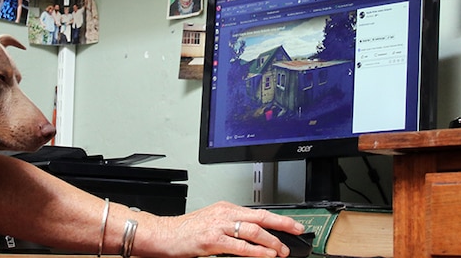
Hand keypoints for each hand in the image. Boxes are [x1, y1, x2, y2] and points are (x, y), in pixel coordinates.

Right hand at [152, 202, 304, 257]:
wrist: (163, 234)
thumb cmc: (185, 231)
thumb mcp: (212, 223)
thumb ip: (232, 227)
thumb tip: (253, 237)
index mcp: (225, 208)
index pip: (257, 211)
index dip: (278, 218)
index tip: (292, 224)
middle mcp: (224, 213)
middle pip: (260, 216)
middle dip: (282, 224)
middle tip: (298, 230)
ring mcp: (218, 225)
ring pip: (252, 230)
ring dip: (271, 241)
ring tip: (283, 250)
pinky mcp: (211, 239)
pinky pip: (239, 246)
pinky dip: (256, 251)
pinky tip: (266, 255)